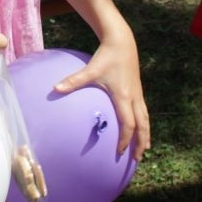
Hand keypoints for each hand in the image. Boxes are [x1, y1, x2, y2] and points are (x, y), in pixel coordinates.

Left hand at [54, 34, 150, 161]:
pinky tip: (140, 127)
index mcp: (123, 97)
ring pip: (146, 119)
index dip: (125, 140)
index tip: (119, 152)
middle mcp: (134, 97)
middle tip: (138, 159)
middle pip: (142, 126)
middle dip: (141, 143)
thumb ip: (73, 81)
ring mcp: (138, 93)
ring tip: (145, 148)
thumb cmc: (105, 56)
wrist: (122, 42)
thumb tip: (54, 89)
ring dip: (146, 134)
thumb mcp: (90, 70)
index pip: (128, 125)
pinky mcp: (138, 89)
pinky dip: (144, 122)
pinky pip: (144, 111)